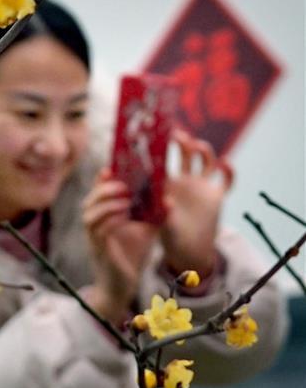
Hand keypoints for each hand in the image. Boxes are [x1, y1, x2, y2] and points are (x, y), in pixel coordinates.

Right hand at [82, 169, 157, 322]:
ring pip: (89, 214)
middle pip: (88, 201)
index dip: (100, 180)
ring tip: (124, 197)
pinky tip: (124, 215)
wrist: (125, 285)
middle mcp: (94, 226)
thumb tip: (168, 197)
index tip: (110, 167)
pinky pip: (99, 231)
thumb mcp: (146, 229)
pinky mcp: (100, 251)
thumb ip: (153, 213)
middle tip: (122, 184)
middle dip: (103, 189)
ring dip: (105, 203)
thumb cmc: (132, 255)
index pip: (97, 194)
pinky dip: (110, 220)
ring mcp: (94, 239)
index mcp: (102, 218)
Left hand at [160, 130, 233, 276]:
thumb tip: (166, 201)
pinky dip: (229, 172)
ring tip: (197, 146)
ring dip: (203, 151)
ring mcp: (201, 187)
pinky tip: (225, 163)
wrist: (188, 252)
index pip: (165, 161)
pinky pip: (226, 181)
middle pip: (187, 156)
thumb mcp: (164, 225)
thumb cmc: (168, 237)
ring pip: (206, 162)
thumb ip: (164, 213)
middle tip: (178, 136)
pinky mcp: (216, 196)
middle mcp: (184, 182)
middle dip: (184, 144)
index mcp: (167, 185)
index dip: (164, 150)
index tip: (159, 137)